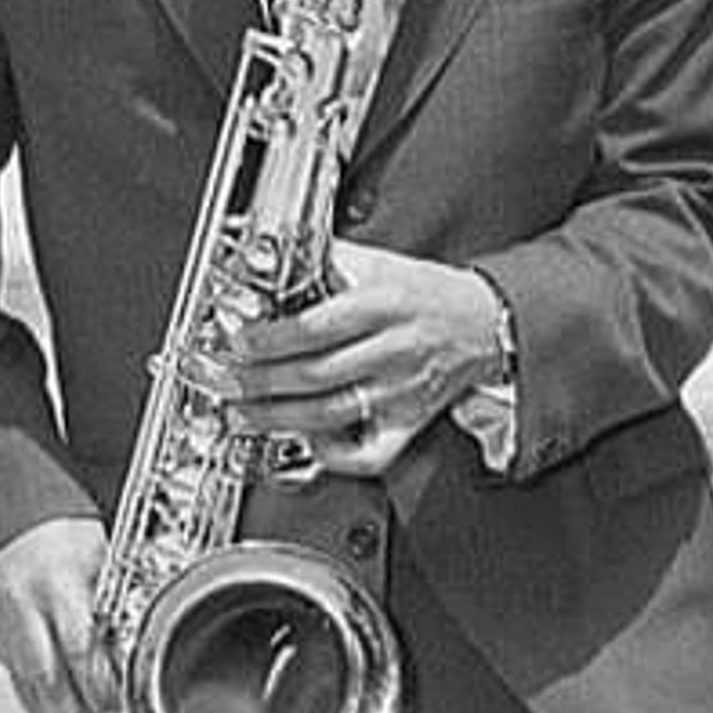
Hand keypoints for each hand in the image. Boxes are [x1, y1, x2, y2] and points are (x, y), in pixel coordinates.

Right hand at [0, 516, 115, 712]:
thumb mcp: (104, 554)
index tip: (117, 709)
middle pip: (46, 677)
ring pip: (24, 685)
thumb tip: (147, 638)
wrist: (4, 514)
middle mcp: (21, 605)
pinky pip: (12, 675)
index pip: (80, 644)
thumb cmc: (62, 531)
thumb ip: (117, 598)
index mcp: (56, 581)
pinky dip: (35, 705)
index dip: (99, 683)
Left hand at [229, 239, 509, 477]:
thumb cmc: (429, 293)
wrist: (486, 321)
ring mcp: (401, 391)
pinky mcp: (408, 422)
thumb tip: (271, 258)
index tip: (241, 342)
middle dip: (260, 382)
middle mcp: (394, 350)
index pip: (318, 327)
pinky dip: (333, 454)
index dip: (272, 339)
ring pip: (330, 414)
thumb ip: (328, 261)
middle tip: (227, 381)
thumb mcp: (380, 261)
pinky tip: (306, 441)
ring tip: (244, 413)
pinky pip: (369, 453)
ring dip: (278, 418)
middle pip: (315, 374)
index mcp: (385, 305)